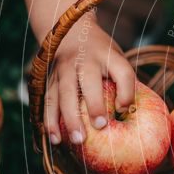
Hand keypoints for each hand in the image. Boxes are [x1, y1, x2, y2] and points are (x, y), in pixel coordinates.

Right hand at [44, 13, 135, 144]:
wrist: (71, 32)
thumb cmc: (103, 55)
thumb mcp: (118, 59)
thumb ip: (124, 82)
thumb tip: (126, 112)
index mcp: (108, 55)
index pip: (122, 71)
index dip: (126, 91)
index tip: (124, 109)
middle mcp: (84, 60)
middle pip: (89, 81)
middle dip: (94, 104)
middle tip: (100, 126)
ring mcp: (64, 69)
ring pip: (63, 93)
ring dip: (66, 118)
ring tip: (73, 141)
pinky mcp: (49, 79)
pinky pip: (47, 101)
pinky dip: (49, 121)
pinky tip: (54, 139)